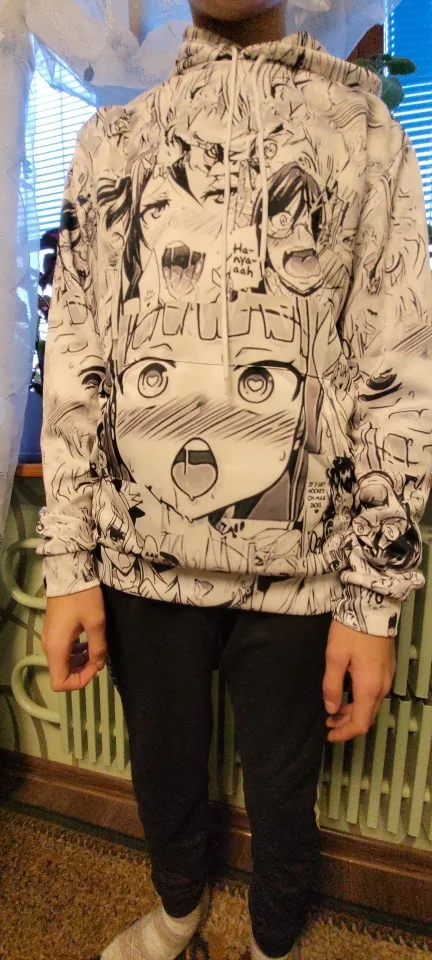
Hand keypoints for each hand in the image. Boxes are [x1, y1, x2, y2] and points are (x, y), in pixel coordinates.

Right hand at [41, 586, 106, 692]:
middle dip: (82, 671)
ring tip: (95, 650)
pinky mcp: (53, 630)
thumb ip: (98, 647)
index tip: (95, 667)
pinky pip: (63, 651)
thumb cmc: (83, 597)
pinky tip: (87, 642)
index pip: (60, 683)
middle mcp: (49, 646)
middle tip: (99, 658)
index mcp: (57, 648)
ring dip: (79, 662)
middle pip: (61, 674)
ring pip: (63, 662)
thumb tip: (99, 664)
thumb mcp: (96, 622)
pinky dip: (75, 652)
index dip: (80, 681)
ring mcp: (50, 638)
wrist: (69, 571)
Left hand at [323, 620, 395, 742]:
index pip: (360, 724)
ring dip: (353, 712)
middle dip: (347, 724)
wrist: (373, 606)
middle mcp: (382, 687)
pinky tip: (348, 694)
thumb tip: (331, 710)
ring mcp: (387, 677)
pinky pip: (375, 693)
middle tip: (328, 723)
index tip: (329, 736)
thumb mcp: (334, 657)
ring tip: (334, 710)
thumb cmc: (351, 631)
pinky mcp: (387, 667)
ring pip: (371, 705)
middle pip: (367, 716)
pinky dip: (360, 700)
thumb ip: (332, 686)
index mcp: (369, 688)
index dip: (344, 734)